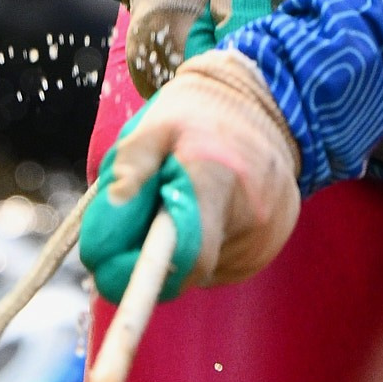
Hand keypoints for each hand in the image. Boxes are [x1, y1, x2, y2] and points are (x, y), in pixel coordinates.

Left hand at [87, 49, 299, 293]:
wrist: (265, 109)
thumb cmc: (199, 118)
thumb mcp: (156, 126)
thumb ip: (131, 165)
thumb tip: (112, 213)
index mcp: (216, 180)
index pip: (184, 253)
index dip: (143, 269)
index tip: (114, 264)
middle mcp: (251, 215)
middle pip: (189, 268)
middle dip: (155, 259)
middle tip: (143, 226)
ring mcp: (266, 236)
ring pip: (203, 272)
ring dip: (182, 253)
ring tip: (185, 207)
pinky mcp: (270, 248)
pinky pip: (223, 268)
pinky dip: (205, 252)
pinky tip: (209, 216)